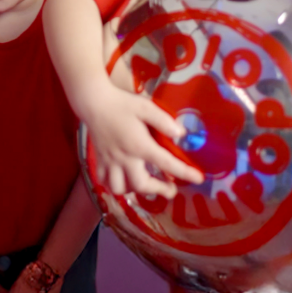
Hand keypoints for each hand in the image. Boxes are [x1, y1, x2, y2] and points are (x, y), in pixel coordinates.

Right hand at [82, 84, 204, 197]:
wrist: (93, 102)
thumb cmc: (122, 103)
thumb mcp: (145, 107)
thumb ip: (164, 121)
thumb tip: (181, 135)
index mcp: (139, 144)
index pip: (166, 163)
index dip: (184, 172)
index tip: (199, 178)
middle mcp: (124, 157)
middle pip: (141, 184)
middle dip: (159, 190)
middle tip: (171, 188)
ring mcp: (110, 161)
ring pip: (120, 188)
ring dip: (134, 190)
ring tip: (145, 184)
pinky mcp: (100, 160)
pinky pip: (105, 182)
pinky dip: (115, 185)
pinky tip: (123, 180)